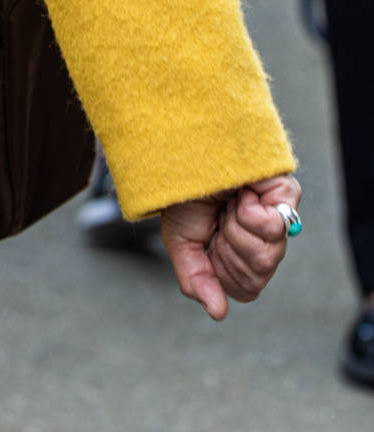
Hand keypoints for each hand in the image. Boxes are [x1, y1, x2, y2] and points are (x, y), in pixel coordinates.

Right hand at [161, 174, 299, 320]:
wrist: (182, 152)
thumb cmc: (182, 193)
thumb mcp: (181, 243)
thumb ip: (196, 280)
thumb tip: (218, 313)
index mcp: (241, 253)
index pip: (246, 289)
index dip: (223, 271)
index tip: (208, 242)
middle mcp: (264, 239)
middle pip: (259, 275)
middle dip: (229, 250)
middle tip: (218, 220)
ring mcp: (278, 217)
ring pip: (268, 255)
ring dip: (237, 230)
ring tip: (229, 204)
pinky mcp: (286, 195)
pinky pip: (276, 226)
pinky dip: (249, 212)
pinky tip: (242, 194)